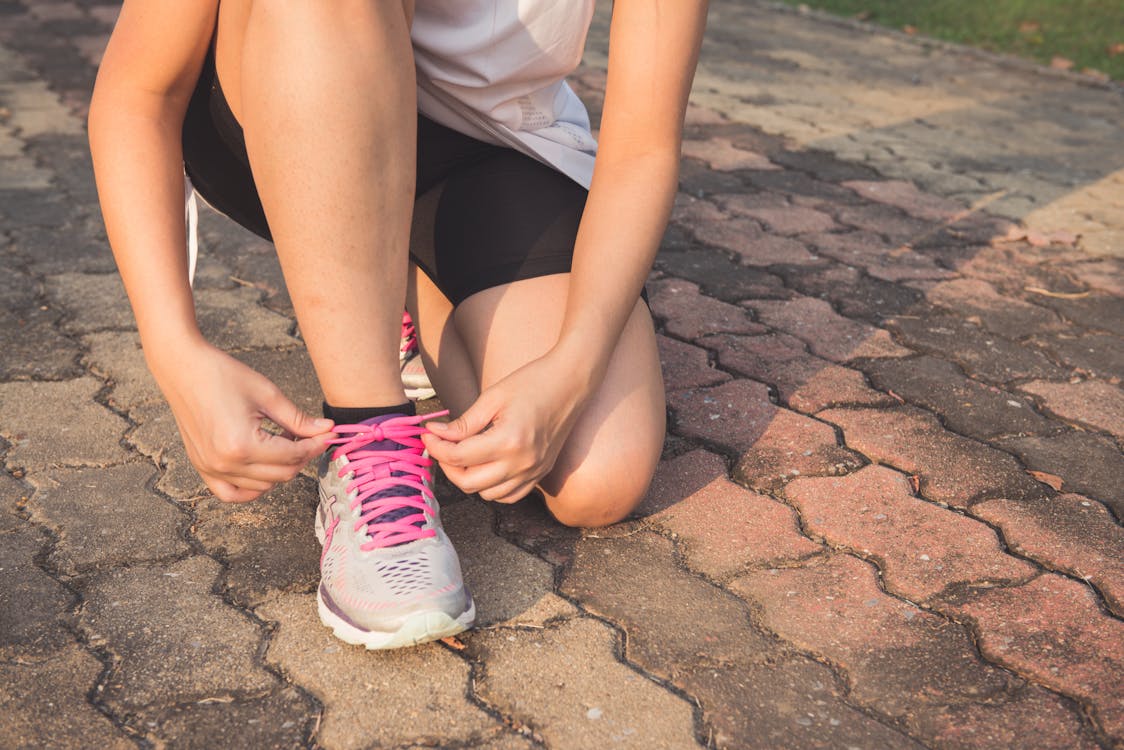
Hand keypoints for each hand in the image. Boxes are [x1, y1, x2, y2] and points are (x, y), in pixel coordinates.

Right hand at [150, 338, 334, 501]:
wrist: (183, 368)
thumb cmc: (222, 375)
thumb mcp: (268, 395)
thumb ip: (299, 419)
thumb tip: (327, 430)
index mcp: (242, 445)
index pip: (293, 456)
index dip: (316, 445)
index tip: (329, 435)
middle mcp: (225, 464)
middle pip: (281, 475)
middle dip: (302, 456)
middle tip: (309, 435)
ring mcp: (211, 469)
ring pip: (262, 486)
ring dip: (280, 469)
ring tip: (282, 441)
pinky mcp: (202, 467)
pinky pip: (232, 493)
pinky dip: (252, 487)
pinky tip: (263, 468)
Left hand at [422, 352, 592, 503]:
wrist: (571, 382)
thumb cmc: (532, 382)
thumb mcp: (492, 398)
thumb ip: (463, 423)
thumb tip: (435, 434)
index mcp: (508, 441)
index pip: (459, 457)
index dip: (436, 447)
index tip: (428, 434)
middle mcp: (522, 463)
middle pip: (469, 483)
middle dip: (447, 466)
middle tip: (441, 445)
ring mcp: (534, 472)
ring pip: (487, 495)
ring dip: (469, 478)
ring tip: (463, 455)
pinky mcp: (540, 474)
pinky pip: (509, 496)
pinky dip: (492, 488)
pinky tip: (485, 467)